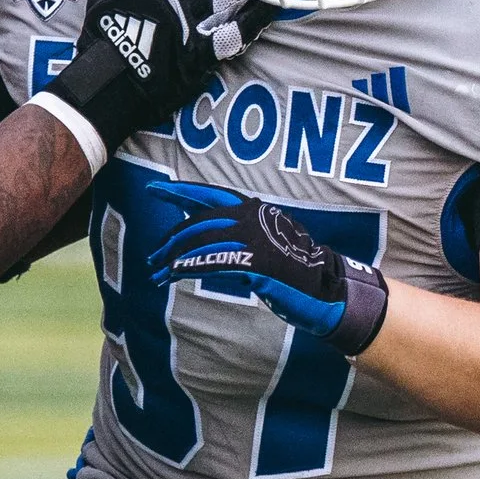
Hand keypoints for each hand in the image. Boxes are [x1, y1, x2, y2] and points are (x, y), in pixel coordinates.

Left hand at [144, 181, 387, 355]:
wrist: (327, 289)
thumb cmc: (294, 271)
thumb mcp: (265, 243)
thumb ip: (238, 236)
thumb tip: (203, 240)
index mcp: (253, 210)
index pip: (209, 195)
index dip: (179, 191)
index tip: (153, 189)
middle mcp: (251, 218)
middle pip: (198, 223)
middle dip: (170, 241)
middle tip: (153, 259)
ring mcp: (254, 239)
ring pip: (201, 242)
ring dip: (174, 259)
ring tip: (157, 274)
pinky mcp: (255, 263)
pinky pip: (213, 261)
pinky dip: (189, 267)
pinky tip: (173, 274)